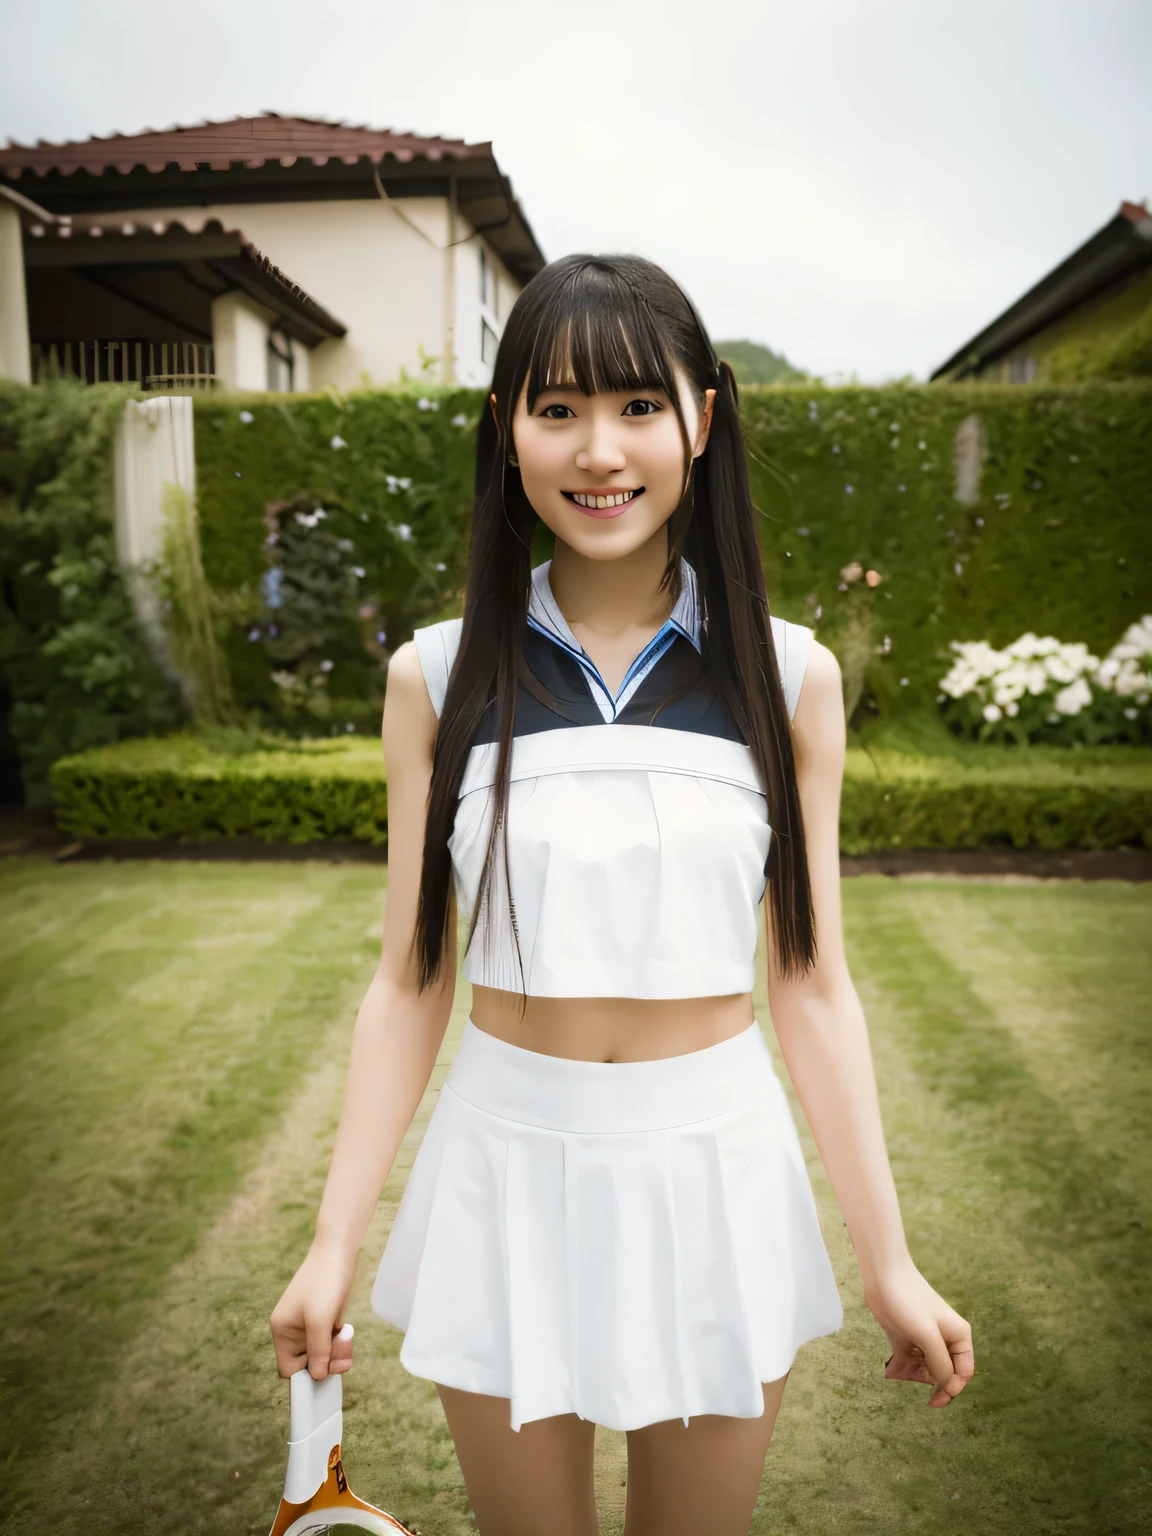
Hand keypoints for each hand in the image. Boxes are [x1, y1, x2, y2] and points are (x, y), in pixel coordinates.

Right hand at [270, 1244, 355, 1380]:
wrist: (337, 1251)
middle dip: (328, 1360)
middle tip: (344, 1351)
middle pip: (308, 1362)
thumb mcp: (319, 1320)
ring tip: (346, 1334)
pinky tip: (346, 1328)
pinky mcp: (322, 1317)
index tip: (327, 1370)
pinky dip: (339, 1339)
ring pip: (322, 1352)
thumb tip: (317, 1377)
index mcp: (282, 1331)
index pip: (289, 1368)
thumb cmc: (324, 1282)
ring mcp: (307, 1324)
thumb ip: (317, 1351)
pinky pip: (329, 1340)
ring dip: (336, 1349)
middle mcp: (292, 1330)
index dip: (307, 1373)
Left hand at [864, 1260, 973, 1407]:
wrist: (882, 1276)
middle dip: (936, 1384)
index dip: (953, 1388)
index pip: (964, 1372)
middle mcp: (945, 1339)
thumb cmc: (908, 1301)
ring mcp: (925, 1339)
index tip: (936, 1399)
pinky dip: (906, 1370)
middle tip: (926, 1399)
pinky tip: (894, 1373)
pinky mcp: (907, 1338)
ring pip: (928, 1368)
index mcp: (959, 1336)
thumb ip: (940, 1363)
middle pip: (946, 1372)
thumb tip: (946, 1384)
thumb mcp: (927, 1335)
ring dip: (919, 1378)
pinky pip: (911, 1362)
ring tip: (906, 1378)